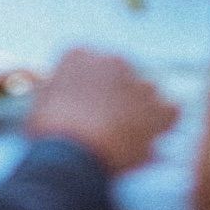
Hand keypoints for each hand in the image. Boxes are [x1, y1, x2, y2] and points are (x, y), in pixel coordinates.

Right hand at [26, 49, 178, 174]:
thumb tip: (42, 81)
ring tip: (131, 137)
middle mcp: (110, 60)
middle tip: (110, 127)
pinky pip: (172, 110)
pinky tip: (154, 139)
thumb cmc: (48, 134)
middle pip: (122, 75)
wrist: (71, 155)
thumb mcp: (37, 105)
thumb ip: (50, 89)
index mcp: (79, 54)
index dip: (92, 90)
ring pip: (147, 92)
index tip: (89, 109)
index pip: (92, 65)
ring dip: (142, 111)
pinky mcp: (156, 107)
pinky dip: (166, 125)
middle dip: (119, 98)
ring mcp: (136, 81)